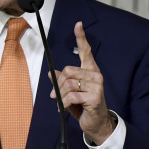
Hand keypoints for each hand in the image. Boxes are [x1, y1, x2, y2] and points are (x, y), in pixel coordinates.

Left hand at [50, 21, 114, 144]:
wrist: (96, 123)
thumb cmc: (84, 106)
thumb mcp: (71, 92)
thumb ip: (63, 82)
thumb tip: (51, 73)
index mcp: (90, 71)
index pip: (86, 51)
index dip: (81, 38)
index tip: (78, 24)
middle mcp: (96, 75)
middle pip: (68, 71)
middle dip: (58, 84)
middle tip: (55, 95)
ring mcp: (97, 86)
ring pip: (68, 83)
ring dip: (60, 95)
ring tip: (60, 102)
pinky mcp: (95, 97)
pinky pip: (71, 96)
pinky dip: (64, 103)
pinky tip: (64, 108)